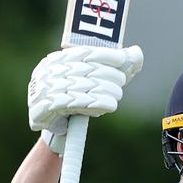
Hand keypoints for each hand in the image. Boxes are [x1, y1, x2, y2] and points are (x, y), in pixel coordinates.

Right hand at [28, 44, 143, 134]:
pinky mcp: (46, 108)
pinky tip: (110, 105)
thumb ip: (112, 67)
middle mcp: (48, 72)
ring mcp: (45, 89)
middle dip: (107, 74)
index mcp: (56, 61)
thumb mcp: (91, 82)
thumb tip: (137, 53)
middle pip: (85, 70)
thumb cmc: (74, 101)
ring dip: (106, 90)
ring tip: (117, 95)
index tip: (122, 58)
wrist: (51, 129)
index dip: (104, 54)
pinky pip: (77, 103)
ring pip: (83, 86)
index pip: (83, 53)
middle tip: (121, 81)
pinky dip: (98, 103)